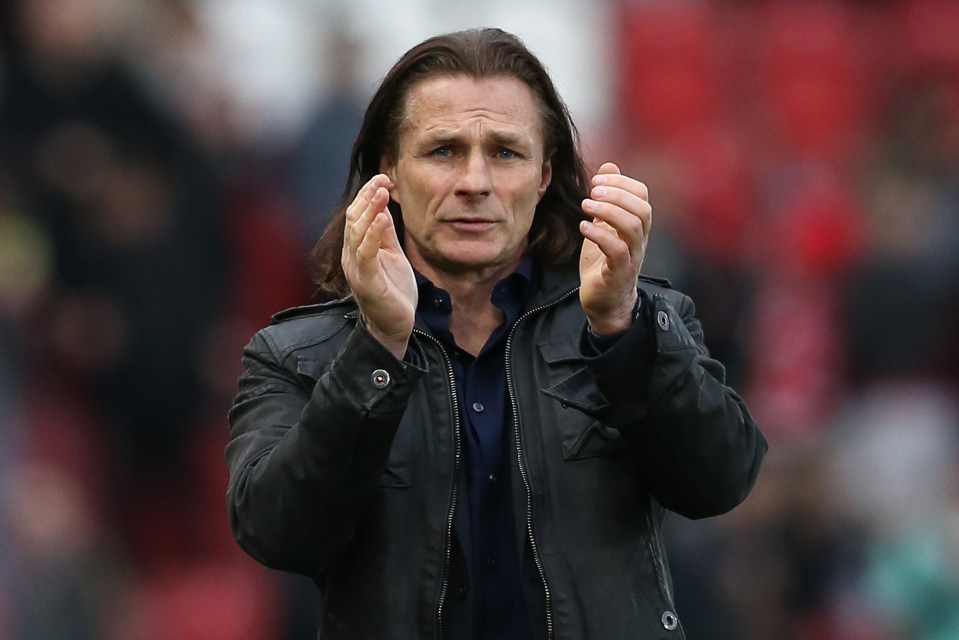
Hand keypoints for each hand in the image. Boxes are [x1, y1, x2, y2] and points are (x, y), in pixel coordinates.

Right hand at [342, 174, 416, 358]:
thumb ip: (386, 233)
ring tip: (382, 193)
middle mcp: (351, 257)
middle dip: (368, 198)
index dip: (368, 195)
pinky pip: (366, 254)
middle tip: (383, 180)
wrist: (395, 325)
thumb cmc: (393, 291)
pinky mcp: (366, 282)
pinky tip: (383, 219)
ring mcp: (356, 269)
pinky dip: (373, 235)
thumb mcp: (391, 255)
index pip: (357, 216)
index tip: (383, 178)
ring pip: (358, 233)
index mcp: (356, 249)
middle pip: (355, 220)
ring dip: (370, 210)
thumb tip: (384, 206)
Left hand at [578, 162, 650, 335]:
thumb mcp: (604, 225)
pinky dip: (599, 235)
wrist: (605, 302)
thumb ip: (608, 198)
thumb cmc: (604, 262)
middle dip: (617, 194)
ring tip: (585, 205)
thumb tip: (609, 165)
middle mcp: (639, 240)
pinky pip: (617, 251)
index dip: (622, 182)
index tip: (597, 178)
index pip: (642, 195)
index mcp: (637, 226)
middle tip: (592, 189)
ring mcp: (632, 257)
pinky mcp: (619, 274)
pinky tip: (583, 227)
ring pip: (633, 227)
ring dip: (608, 211)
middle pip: (642, 209)